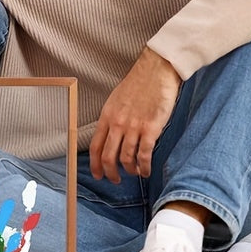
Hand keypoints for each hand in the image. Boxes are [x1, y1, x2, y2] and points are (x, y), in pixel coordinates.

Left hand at [89, 47, 180, 181]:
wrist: (155, 71)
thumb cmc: (137, 84)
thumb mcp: (115, 100)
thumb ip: (112, 118)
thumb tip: (110, 136)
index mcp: (106, 116)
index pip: (95, 146)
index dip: (95, 164)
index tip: (98, 174)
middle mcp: (117, 123)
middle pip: (108, 156)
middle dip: (110, 173)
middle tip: (116, 180)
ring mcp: (133, 127)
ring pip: (126, 158)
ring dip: (130, 170)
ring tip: (134, 173)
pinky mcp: (151, 129)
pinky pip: (144, 155)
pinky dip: (144, 167)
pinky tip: (146, 171)